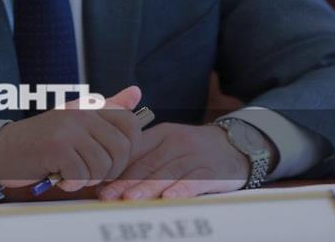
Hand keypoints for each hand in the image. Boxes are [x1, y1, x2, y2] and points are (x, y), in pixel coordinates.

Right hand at [0, 86, 142, 192]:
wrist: (3, 150)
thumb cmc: (43, 141)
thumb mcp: (77, 121)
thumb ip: (108, 108)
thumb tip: (136, 92)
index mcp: (89, 108)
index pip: (130, 124)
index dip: (129, 148)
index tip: (111, 159)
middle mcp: (81, 114)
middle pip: (121, 148)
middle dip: (110, 170)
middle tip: (91, 173)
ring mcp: (68, 129)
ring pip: (102, 164)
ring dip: (90, 179)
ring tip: (74, 175)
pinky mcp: (56, 147)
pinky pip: (81, 174)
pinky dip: (73, 183)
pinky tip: (61, 178)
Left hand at [98, 123, 248, 200]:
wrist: (235, 145)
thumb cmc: (193, 150)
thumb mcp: (168, 144)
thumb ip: (144, 158)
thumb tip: (110, 180)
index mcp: (161, 134)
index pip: (135, 151)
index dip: (117, 169)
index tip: (99, 184)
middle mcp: (176, 143)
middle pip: (148, 164)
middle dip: (126, 182)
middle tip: (107, 196)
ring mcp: (194, 156)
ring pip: (168, 173)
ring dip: (147, 188)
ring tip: (130, 199)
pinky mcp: (211, 171)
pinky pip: (194, 181)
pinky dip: (181, 189)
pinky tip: (169, 198)